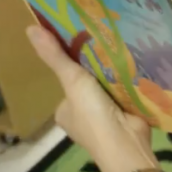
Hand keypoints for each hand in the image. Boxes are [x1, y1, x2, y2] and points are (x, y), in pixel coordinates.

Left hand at [27, 26, 155, 171]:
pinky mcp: (127, 118)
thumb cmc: (93, 115)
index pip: (70, 83)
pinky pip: (128, 95)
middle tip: (112, 47)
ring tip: (128, 54)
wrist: (125, 143)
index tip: (90, 46)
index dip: (78, 66)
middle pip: (91, 85)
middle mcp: (83, 116)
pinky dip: (133, 85)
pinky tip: (140, 71)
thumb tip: (30, 28)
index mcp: (65, 111)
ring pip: (111, 90)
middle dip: (101, 71)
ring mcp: (106, 119)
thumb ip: (56, 57)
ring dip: (119, 77)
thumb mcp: (72, 81)